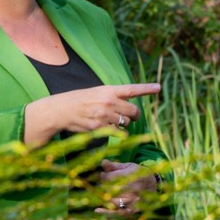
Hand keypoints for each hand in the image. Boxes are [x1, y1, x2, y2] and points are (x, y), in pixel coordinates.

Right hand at [24, 83, 160, 147]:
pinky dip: (116, 132)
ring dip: (123, 124)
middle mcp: (108, 101)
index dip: (146, 89)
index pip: (132, 89)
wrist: (61, 110)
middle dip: (135, 115)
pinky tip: (106, 128)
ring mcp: (105, 115)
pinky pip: (117, 132)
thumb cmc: (79, 101)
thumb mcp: (96, 93)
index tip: (158, 87)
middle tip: (132, 117)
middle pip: (134, 111)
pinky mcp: (100, 127)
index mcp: (108, 90)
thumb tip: (129, 109)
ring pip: (126, 123)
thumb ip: (112, 98)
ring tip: (111, 120)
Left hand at [96, 160, 159, 216]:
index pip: (109, 177)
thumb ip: (114, 165)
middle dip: (103, 186)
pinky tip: (97, 210)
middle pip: (109, 188)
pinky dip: (107, 212)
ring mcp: (133, 200)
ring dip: (104, 196)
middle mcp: (133, 188)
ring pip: (111, 200)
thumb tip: (103, 162)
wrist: (153, 186)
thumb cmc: (137, 174)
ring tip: (105, 192)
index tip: (104, 175)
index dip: (103, 176)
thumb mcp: (128, 166)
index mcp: (132, 175)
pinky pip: (118, 212)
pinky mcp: (132, 210)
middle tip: (105, 183)